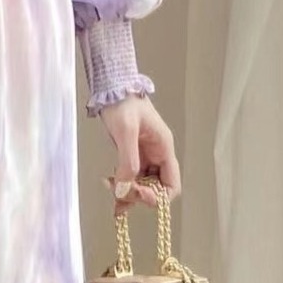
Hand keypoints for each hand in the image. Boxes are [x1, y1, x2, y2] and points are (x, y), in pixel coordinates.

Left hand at [98, 95, 180, 215]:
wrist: (111, 86)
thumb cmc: (122, 102)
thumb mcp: (126, 130)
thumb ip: (128, 160)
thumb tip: (124, 188)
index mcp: (163, 148)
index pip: (172, 185)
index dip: (157, 196)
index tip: (137, 193)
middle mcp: (157, 154)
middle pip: (156, 188)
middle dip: (139, 194)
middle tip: (119, 191)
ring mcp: (145, 155)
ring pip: (142, 184)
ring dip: (128, 192)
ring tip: (111, 190)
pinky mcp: (132, 153)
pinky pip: (131, 177)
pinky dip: (122, 186)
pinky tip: (112, 190)